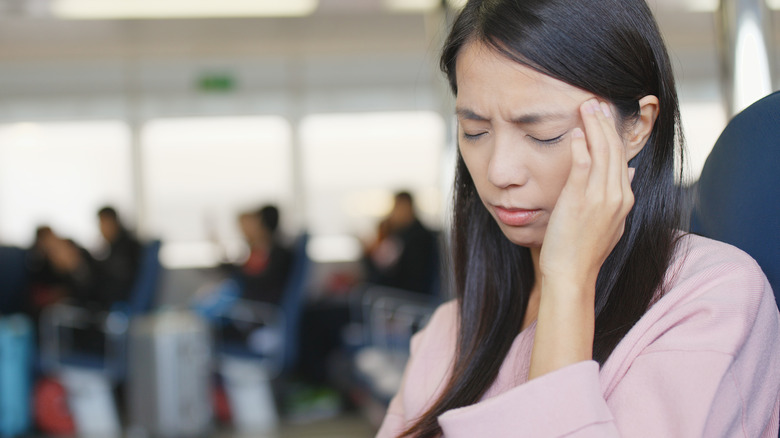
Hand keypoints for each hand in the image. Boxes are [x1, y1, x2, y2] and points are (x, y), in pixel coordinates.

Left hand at [539, 99, 635, 291]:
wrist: (571, 274)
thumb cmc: (584, 251)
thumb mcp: (610, 222)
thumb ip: (618, 196)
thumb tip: (627, 171)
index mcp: (624, 199)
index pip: (622, 157)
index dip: (614, 133)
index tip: (606, 115)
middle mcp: (617, 196)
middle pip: (614, 149)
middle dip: (606, 122)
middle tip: (597, 101)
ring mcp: (600, 198)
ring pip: (602, 152)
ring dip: (594, 126)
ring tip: (588, 106)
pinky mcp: (580, 200)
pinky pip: (583, 166)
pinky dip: (581, 146)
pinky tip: (575, 132)